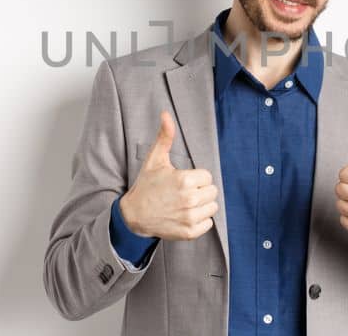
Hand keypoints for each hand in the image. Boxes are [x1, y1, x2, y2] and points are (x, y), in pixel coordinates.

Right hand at [119, 111, 219, 240]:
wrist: (134, 215)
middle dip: (200, 191)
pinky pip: (208, 224)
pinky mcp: (190, 232)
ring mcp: (190, 217)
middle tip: (183, 193)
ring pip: (212, 207)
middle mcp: (189, 199)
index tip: (182, 181)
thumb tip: (166, 114)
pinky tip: (185, 216)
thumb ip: (165, 137)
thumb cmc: (147, 186)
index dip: (196, 178)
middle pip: (212, 192)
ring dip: (202, 206)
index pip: (208, 177)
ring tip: (185, 204)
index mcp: (185, 179)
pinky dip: (200, 221)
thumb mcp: (155, 159)